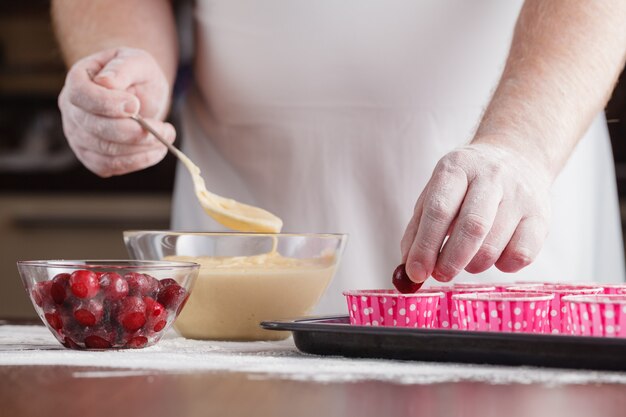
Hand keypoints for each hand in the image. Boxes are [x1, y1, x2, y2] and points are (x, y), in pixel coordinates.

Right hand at [58, 47, 174, 176]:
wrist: (139, 95)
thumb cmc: (136, 75)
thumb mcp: (137, 61)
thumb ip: (124, 67)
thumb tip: (106, 82)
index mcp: (77, 80)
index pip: (82, 95)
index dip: (107, 104)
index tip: (135, 105)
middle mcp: (72, 110)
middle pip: (95, 127)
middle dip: (133, 132)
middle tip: (165, 129)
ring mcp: (78, 136)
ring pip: (105, 150)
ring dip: (140, 148)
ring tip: (166, 138)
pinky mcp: (91, 156)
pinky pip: (109, 166)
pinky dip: (136, 162)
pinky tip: (156, 151)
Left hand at [400, 143, 552, 282]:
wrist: (517, 156)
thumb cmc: (466, 185)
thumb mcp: (436, 193)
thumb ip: (417, 231)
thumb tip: (409, 272)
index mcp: (457, 167)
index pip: (439, 209)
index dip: (425, 245)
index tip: (415, 273)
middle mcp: (491, 176)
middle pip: (472, 227)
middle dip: (451, 260)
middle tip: (440, 275)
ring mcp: (520, 195)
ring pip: (494, 247)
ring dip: (474, 264)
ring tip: (467, 258)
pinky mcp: (542, 216)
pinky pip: (521, 256)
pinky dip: (502, 265)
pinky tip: (496, 253)